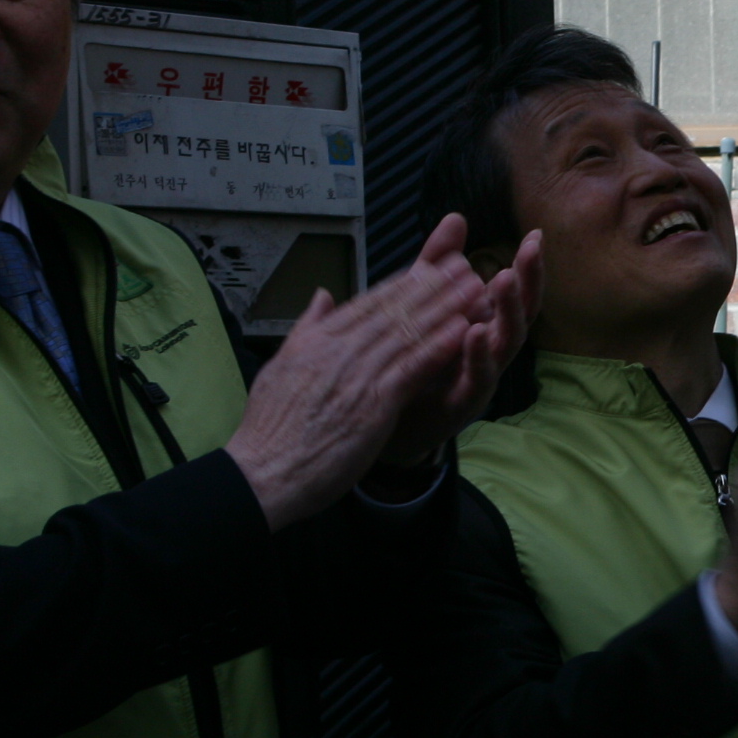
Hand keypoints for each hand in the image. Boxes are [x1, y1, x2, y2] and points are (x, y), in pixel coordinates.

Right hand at [223, 238, 500, 528]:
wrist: (262, 473)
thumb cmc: (271, 431)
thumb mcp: (280, 368)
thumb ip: (306, 329)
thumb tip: (322, 296)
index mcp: (317, 342)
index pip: (367, 304)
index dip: (404, 283)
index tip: (431, 267)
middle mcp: (337, 350)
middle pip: (393, 310)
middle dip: (432, 285)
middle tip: (465, 264)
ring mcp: (355, 375)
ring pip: (407, 332)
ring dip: (445, 308)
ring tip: (474, 288)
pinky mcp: (372, 404)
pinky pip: (411, 368)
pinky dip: (437, 346)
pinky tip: (463, 330)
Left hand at [373, 221, 540, 475]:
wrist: (386, 424)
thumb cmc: (413, 362)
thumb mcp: (422, 305)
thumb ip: (438, 264)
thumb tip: (456, 217)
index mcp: (484, 324)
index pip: (514, 292)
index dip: (527, 267)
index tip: (535, 235)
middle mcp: (490, 350)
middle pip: (520, 314)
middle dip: (527, 282)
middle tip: (530, 251)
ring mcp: (479, 378)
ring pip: (505, 344)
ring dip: (506, 312)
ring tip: (501, 279)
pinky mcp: (462, 403)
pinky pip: (476, 379)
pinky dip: (477, 356)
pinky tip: (473, 332)